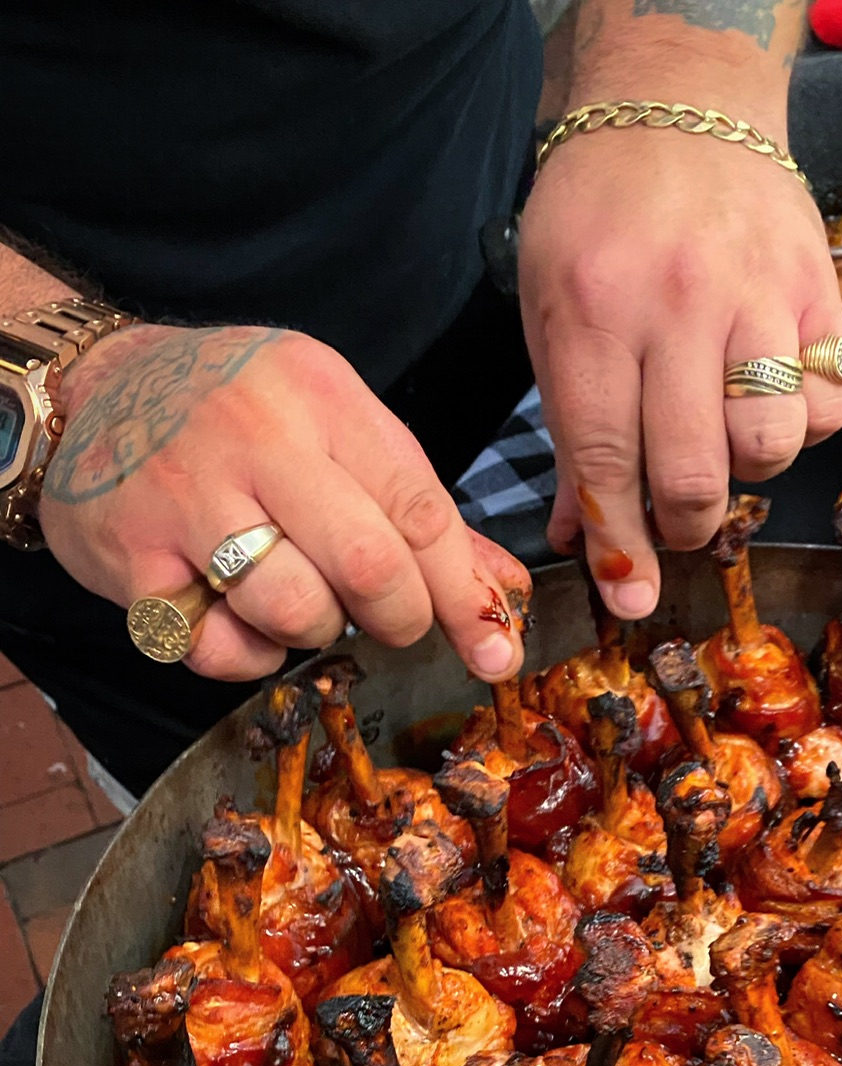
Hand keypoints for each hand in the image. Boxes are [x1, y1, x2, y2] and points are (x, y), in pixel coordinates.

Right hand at [40, 324, 531, 683]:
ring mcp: (185, 494)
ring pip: (295, 610)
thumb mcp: (331, 427)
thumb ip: (416, 510)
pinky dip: (243, 655)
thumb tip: (502, 594)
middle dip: (397, 617)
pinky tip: (234, 614)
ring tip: (297, 597)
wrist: (93, 388)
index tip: (493, 650)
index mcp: (320, 395)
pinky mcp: (131, 554)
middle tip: (386, 620)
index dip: (464, 594)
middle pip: (367, 565)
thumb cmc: (235, 414)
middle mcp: (253, 435)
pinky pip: (217, 646)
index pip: (420, 509)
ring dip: (315, 631)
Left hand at [518, 125, 841, 619]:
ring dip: (749, 472)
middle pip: (694, 473)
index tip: (630, 596)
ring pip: (771, 445)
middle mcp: (678, 306)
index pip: (606, 460)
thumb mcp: (551, 310)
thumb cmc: (601, 213)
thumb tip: (584, 538)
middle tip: (679, 521)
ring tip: (726, 442)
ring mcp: (757, 295)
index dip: (620, 543)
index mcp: (593, 312)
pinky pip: (830, 400)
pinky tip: (775, 397)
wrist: (682, 101)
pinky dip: (807, 423)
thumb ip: (569, 427)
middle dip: (685, 526)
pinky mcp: (817, 288)